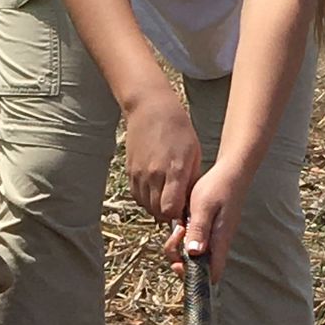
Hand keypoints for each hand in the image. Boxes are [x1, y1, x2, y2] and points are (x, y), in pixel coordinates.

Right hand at [121, 85, 199, 224]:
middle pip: (157, 211)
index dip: (179, 214)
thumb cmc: (178, 130)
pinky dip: (146, 199)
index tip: (185, 208)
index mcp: (174, 170)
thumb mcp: (194, 154)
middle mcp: (153, 175)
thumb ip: (191, 181)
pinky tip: (156, 189)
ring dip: (157, 207)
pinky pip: (137, 196)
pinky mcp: (129, 172)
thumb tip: (191, 204)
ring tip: (167, 196)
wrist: (150, 110)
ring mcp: (139, 174)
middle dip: (169, 213)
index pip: (171, 209)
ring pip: (146, 206)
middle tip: (177, 204)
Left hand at [165, 157, 247, 279]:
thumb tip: (194, 253)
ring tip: (179, 224)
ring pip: (195, 253)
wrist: (231, 171)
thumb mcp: (203, 207)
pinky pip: (195, 240)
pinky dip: (186, 235)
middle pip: (199, 267)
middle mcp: (218, 244)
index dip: (193, 276)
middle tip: (176, 235)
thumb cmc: (219, 187)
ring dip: (181, 244)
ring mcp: (215, 237)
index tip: (179, 263)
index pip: (211, 274)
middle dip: (181, 258)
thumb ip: (199, 230)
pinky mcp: (210, 229)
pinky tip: (183, 221)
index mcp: (219, 242)